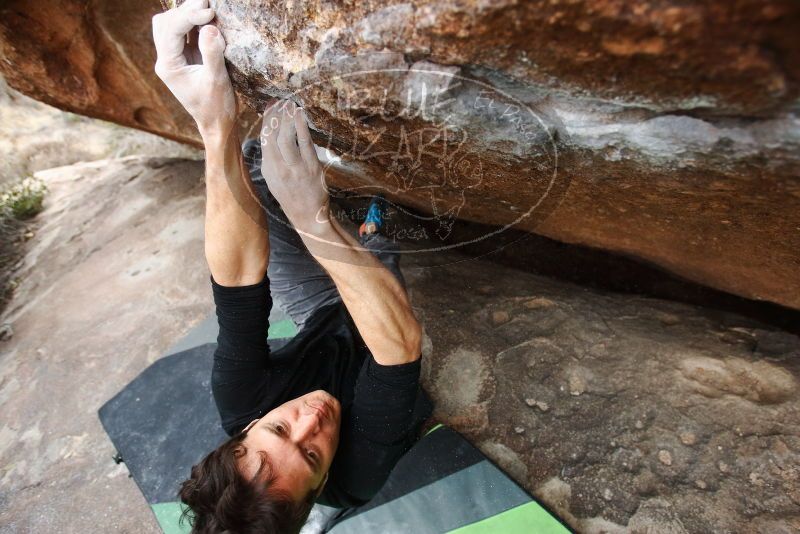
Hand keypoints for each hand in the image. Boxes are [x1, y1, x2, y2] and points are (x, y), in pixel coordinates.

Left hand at [152, 0, 235, 136]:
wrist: (217, 123)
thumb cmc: (216, 106)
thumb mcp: (217, 80)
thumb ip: (212, 53)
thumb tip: (210, 27)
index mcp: (168, 66)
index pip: (171, 30)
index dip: (189, 16)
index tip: (210, 11)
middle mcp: (166, 59)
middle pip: (165, 23)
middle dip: (186, 10)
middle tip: (208, 3)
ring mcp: (174, 58)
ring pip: (171, 25)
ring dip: (187, 14)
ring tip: (208, 8)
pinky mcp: (185, 57)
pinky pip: (184, 32)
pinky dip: (194, 23)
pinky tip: (208, 19)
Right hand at [260, 101, 330, 235]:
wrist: (308, 216)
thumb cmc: (291, 195)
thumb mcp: (274, 179)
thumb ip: (271, 158)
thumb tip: (270, 135)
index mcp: (268, 169)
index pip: (263, 139)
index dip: (266, 120)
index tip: (270, 106)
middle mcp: (278, 168)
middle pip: (272, 135)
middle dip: (275, 115)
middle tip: (281, 101)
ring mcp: (295, 168)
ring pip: (286, 136)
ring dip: (287, 118)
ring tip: (290, 104)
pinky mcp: (311, 168)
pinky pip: (304, 142)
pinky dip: (301, 126)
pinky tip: (301, 114)